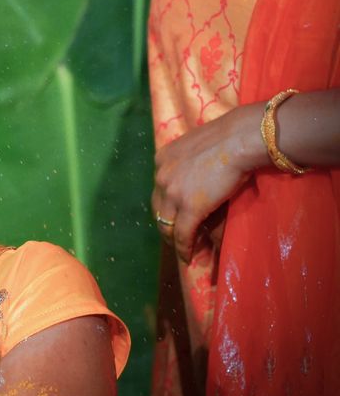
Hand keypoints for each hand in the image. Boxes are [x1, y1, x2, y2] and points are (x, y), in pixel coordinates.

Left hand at [152, 103, 263, 262]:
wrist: (237, 140)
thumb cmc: (226, 139)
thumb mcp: (196, 147)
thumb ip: (190, 163)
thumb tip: (198, 177)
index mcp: (162, 159)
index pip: (159, 188)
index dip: (166, 204)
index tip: (173, 214)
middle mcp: (161, 176)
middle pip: (158, 207)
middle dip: (165, 223)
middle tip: (173, 235)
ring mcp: (173, 193)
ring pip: (166, 224)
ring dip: (172, 238)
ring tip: (181, 248)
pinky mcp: (189, 208)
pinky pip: (182, 234)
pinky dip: (184, 248)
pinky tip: (188, 256)